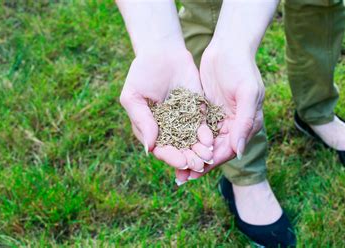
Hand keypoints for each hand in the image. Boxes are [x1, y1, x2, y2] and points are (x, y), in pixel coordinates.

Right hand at [120, 49, 213, 171]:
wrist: (162, 52)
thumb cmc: (141, 74)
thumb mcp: (133, 97)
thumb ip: (142, 121)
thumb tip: (149, 148)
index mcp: (151, 130)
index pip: (162, 149)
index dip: (171, 157)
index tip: (181, 161)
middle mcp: (169, 129)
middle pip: (180, 150)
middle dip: (189, 158)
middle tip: (199, 165)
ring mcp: (184, 121)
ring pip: (193, 141)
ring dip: (200, 150)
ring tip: (207, 156)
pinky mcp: (197, 111)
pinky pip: (202, 126)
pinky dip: (206, 134)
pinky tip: (210, 139)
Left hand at [182, 43, 264, 179]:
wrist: (229, 47)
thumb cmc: (241, 68)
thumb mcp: (247, 93)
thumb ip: (244, 122)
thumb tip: (239, 152)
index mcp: (247, 125)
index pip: (228, 150)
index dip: (211, 162)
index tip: (195, 172)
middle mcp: (234, 126)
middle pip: (215, 151)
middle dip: (198, 164)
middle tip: (180, 177)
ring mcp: (220, 119)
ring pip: (204, 144)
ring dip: (190, 156)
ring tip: (174, 169)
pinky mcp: (207, 111)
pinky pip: (196, 131)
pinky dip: (186, 140)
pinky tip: (172, 147)